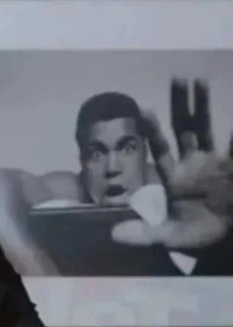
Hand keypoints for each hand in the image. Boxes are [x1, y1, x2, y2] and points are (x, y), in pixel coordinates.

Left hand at [112, 78, 232, 249]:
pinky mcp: (231, 165)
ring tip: (200, 80)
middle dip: (180, 105)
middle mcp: (191, 164)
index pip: (161, 148)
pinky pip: (232, 144)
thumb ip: (144, 234)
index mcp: (174, 176)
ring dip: (203, 105)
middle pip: (184, 128)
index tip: (144, 110)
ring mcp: (214, 162)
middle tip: (177, 78)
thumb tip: (114, 234)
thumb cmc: (194, 236)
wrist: (223, 241)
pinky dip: (232, 131)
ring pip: (207, 128)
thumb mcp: (169, 236)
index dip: (152, 130)